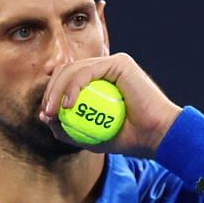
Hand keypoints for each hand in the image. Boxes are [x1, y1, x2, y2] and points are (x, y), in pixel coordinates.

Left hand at [38, 52, 180, 157]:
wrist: (157, 136)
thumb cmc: (131, 140)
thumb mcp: (93, 139)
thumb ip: (70, 129)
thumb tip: (46, 119)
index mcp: (99, 83)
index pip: (67, 82)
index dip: (52, 96)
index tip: (46, 117)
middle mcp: (105, 69)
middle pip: (67, 71)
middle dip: (50, 91)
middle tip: (46, 114)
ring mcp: (112, 63)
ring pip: (74, 69)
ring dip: (57, 90)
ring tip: (52, 111)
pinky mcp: (119, 63)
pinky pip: (88, 71)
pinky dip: (74, 86)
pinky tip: (67, 104)